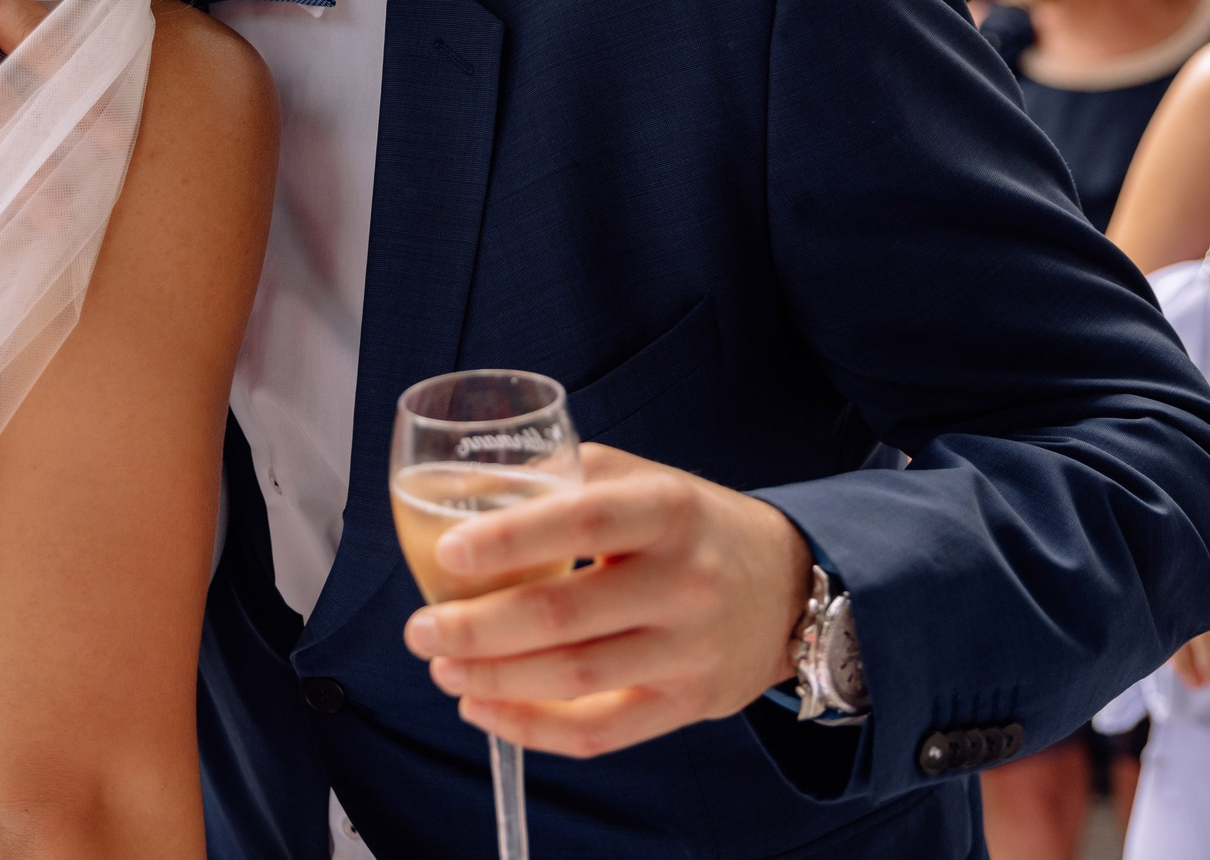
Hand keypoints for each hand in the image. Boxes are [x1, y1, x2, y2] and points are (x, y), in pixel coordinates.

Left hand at [400, 444, 812, 757]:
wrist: (789, 586)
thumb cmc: (691, 526)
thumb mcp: (640, 479)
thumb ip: (558, 478)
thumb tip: (461, 492)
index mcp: (667, 509)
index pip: (581, 520)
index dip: (510, 539)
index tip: (446, 551)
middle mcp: (685, 580)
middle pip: (564, 615)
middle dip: (476, 629)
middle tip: (420, 630)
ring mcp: (690, 650)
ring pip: (575, 679)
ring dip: (493, 680)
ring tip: (443, 668)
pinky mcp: (688, 704)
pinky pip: (600, 732)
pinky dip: (531, 728)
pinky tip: (484, 711)